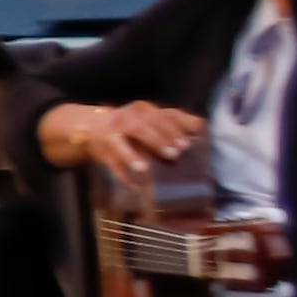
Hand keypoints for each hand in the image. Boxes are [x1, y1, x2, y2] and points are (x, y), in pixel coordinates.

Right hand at [45, 100, 202, 176]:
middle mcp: (125, 119)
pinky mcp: (102, 152)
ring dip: (131, 156)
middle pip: (139, 128)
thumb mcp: (153, 117)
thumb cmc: (133, 124)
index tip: (186, 144)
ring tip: (144, 168)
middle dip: (157, 140)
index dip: (172, 130)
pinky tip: (134, 187)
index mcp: (142, 110)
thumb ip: (176, 120)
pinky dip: (122, 176)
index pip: (158, 117)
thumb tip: (202, 125)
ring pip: (119, 144)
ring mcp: (110, 135)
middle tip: (174, 155)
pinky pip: (111, 165)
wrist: (94, 126)